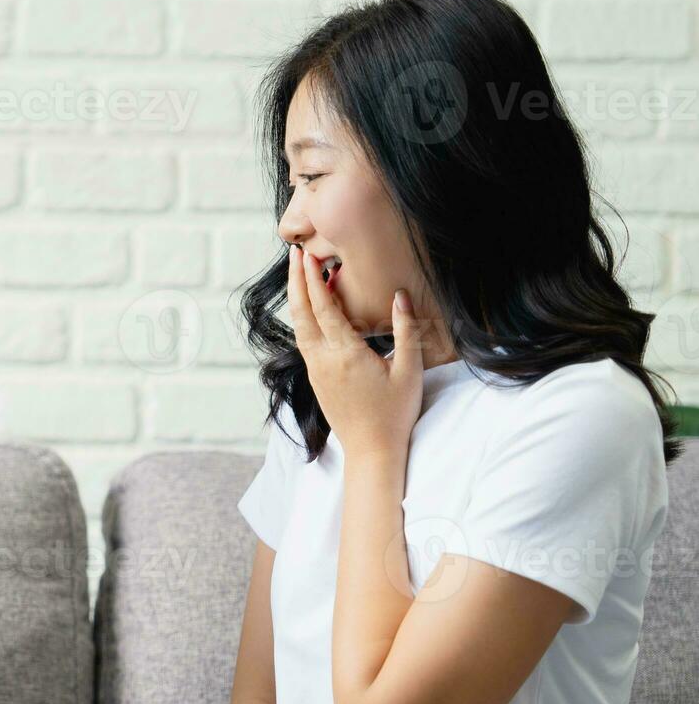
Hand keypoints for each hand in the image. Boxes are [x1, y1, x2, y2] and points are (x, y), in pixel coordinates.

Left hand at [287, 245, 422, 459]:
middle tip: (294, 253)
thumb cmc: (395, 412)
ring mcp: (315, 369)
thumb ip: (405, 330)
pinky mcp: (315, 377)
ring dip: (296, 298)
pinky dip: (303, 318)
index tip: (308, 254)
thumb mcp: (409, 369)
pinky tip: (308, 308)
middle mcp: (323, 359)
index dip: (313, 278)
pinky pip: (303, 340)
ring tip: (298, 275)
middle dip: (295, 280)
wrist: (371, 451)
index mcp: (346, 353)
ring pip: (298, 326)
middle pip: (301, 312)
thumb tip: (400, 295)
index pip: (323, 307)